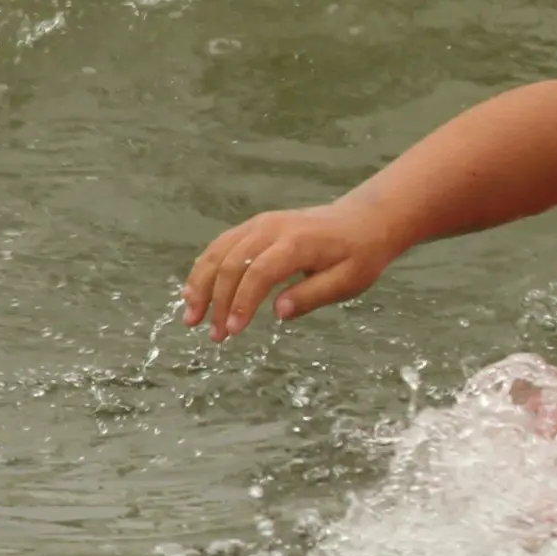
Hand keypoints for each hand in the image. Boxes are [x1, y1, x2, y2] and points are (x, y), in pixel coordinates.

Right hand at [181, 201, 401, 340]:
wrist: (364, 219)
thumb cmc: (359, 254)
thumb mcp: (349, 281)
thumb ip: (312, 295)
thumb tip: (278, 312)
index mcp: (298, 242)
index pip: (259, 272)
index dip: (242, 302)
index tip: (233, 331)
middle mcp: (272, 228)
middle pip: (232, 263)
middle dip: (218, 301)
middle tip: (215, 336)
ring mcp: (260, 223)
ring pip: (219, 252)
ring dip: (201, 285)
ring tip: (192, 317)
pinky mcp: (254, 226)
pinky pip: (221, 245)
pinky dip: (204, 268)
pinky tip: (194, 292)